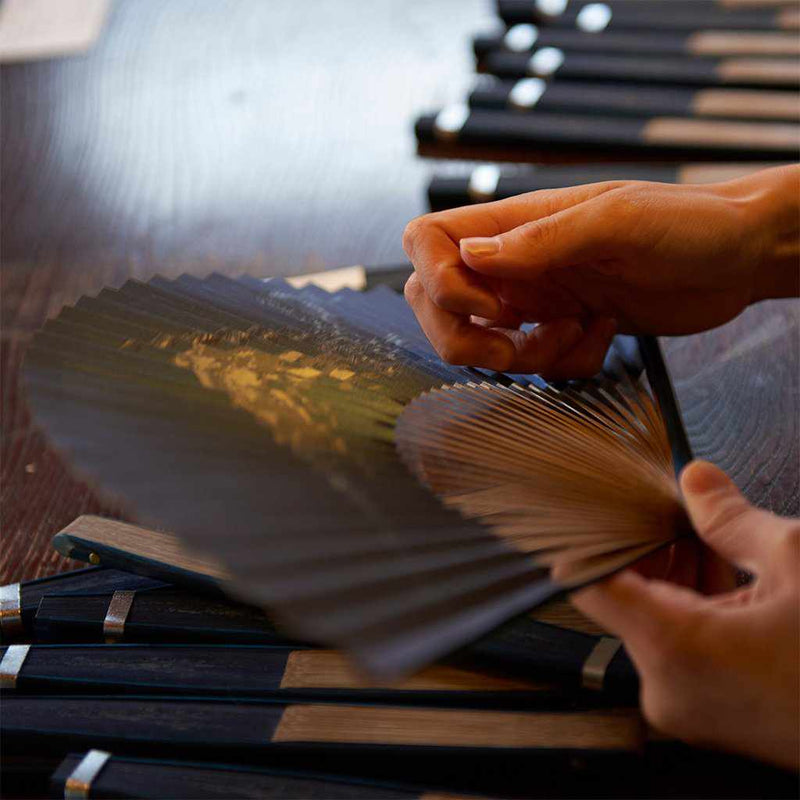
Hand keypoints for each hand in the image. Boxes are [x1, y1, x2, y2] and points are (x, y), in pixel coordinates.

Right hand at [403, 165, 798, 378]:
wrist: (739, 257)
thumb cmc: (691, 223)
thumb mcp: (618, 221)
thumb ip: (542, 239)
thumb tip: (472, 256)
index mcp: (517, 222)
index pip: (429, 239)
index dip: (441, 281)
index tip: (492, 308)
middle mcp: (516, 260)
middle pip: (436, 301)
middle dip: (464, 337)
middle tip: (513, 347)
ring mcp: (537, 295)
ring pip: (480, 340)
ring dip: (524, 356)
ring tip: (577, 331)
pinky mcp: (563, 327)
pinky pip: (534, 362)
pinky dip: (564, 363)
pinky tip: (603, 332)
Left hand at [572, 461, 799, 770]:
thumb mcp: (798, 560)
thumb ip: (731, 517)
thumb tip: (696, 480)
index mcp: (673, 647)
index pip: (588, 582)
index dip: (584, 538)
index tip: (587, 509)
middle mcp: (665, 686)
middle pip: (624, 594)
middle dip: (650, 547)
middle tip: (677, 511)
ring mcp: (686, 706)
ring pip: (653, 619)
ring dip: (677, 576)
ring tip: (716, 542)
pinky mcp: (710, 715)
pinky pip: (680, 648)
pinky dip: (695, 610)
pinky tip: (731, 581)